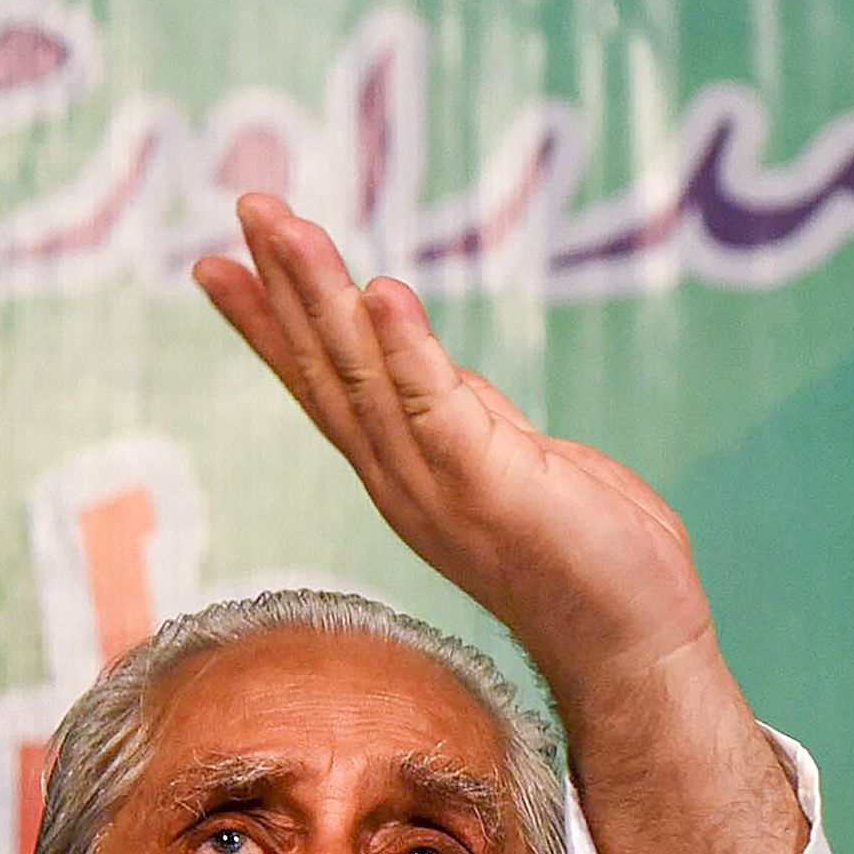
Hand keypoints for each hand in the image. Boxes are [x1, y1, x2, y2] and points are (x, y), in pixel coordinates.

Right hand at [191, 196, 713, 702]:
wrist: (637, 647)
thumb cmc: (593, 561)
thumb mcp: (518, 463)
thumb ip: (471, 418)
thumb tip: (439, 372)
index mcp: (405, 474)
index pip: (323, 386)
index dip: (270, 324)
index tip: (217, 263)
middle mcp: (402, 482)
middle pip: (325, 369)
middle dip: (283, 285)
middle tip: (248, 206)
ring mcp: (438, 487)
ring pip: (362, 375)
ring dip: (323, 296)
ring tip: (288, 226)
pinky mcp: (488, 485)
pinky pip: (435, 406)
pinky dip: (407, 348)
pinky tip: (384, 291)